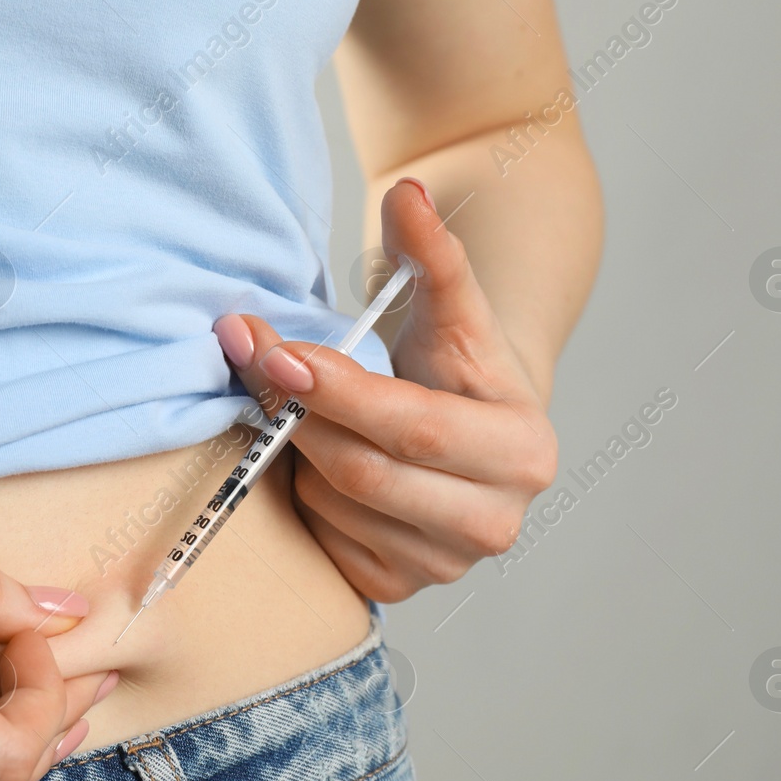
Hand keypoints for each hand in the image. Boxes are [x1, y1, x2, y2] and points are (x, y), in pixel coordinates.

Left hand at [212, 179, 557, 602]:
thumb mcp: (450, 310)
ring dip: (299, 456)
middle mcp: (495, 522)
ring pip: (335, 507)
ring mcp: (446, 565)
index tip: (276, 351)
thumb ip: (431, 253)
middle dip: (300, 417)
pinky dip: (305, 499)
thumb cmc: (457, 367)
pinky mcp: (398, 587)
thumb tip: (407, 193)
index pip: (414, 426)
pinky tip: (316, 463)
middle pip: (365, 473)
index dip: (339, 389)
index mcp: (523, 452)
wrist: (467, 431)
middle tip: (256, 365)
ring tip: (304, 412)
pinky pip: (324, 544)